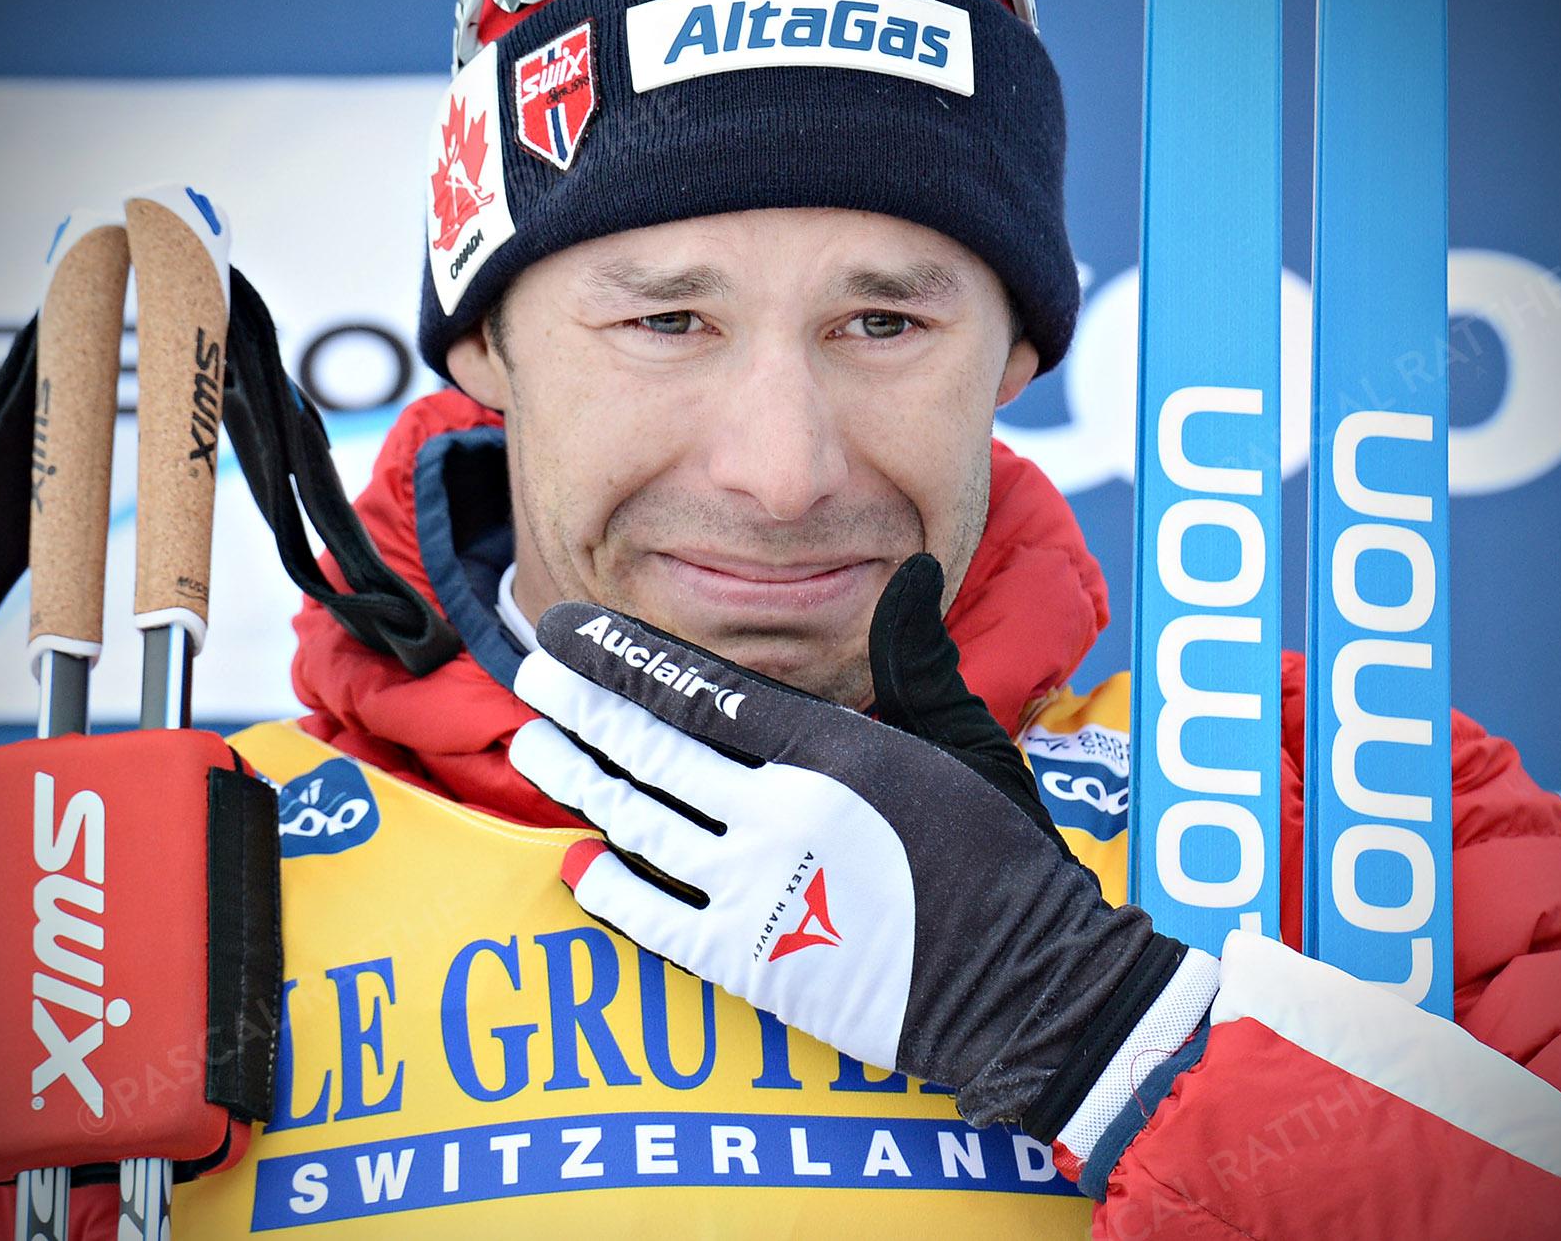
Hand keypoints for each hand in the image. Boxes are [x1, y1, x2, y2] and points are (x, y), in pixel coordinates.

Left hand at [510, 555, 1215, 1152]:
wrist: (1031, 987)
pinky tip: (578, 863)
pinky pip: (658, 919)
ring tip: (535, 746)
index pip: (698, 690)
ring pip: (642, 821)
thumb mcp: (966, 739)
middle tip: (529, 676)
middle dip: (581, 706)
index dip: (622, 659)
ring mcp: (762, 890)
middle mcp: (782, 810)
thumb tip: (906, 572)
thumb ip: (915, 656)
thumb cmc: (1006, 856)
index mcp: (833, 750)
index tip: (568, 632)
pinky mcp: (755, 964)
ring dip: (581, 780)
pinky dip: (612, 889)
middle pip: (652, 747)